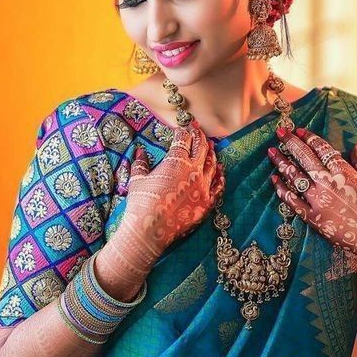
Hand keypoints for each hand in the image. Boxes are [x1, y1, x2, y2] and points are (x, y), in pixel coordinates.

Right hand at [117, 122, 224, 265]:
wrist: (150, 231)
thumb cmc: (141, 203)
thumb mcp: (137, 179)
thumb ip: (140, 163)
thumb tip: (139, 152)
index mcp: (176, 161)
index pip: (184, 139)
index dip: (185, 130)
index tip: (185, 126)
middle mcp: (194, 171)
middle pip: (202, 147)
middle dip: (200, 137)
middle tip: (198, 130)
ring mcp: (203, 187)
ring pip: (212, 164)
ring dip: (211, 153)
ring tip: (210, 146)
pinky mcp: (206, 203)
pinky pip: (218, 185)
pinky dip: (219, 175)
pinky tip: (219, 170)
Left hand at [268, 127, 356, 270]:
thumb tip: (355, 147)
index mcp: (345, 173)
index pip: (323, 149)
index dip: (309, 138)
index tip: (299, 130)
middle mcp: (329, 183)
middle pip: (305, 158)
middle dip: (291, 143)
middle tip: (279, 131)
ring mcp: (319, 201)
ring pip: (295, 176)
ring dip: (282, 162)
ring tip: (271, 151)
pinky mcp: (313, 219)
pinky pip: (292, 201)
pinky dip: (282, 189)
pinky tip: (275, 179)